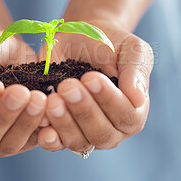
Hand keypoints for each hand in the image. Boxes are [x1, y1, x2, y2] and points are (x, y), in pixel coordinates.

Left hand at [37, 20, 152, 151]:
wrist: (79, 37)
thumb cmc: (109, 43)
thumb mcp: (130, 49)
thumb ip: (135, 71)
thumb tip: (138, 98)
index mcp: (133, 111)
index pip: (126, 116)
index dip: (108, 100)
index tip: (91, 77)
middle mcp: (112, 128)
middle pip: (102, 134)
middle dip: (84, 111)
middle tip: (68, 86)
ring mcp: (85, 132)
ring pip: (78, 141)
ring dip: (64, 123)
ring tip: (53, 99)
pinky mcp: (61, 130)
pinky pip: (55, 142)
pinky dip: (48, 136)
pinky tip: (41, 122)